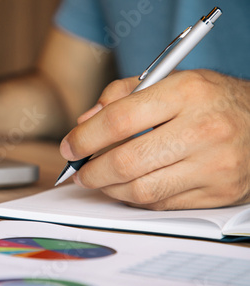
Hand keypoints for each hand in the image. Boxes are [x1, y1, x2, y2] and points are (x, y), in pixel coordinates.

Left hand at [60, 70, 249, 209]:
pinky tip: (125, 188)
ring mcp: (213, 166)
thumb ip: (121, 95)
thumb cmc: (209, 100)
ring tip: (97, 180)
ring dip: (108, 189)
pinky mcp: (217, 194)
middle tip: (78, 171)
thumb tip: (85, 124)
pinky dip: (134, 198)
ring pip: (141, 189)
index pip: (119, 120)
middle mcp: (203, 130)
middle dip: (91, 171)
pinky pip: (160, 204)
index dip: (85, 138)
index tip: (70, 147)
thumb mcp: (170, 80)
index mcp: (187, 93)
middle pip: (126, 161)